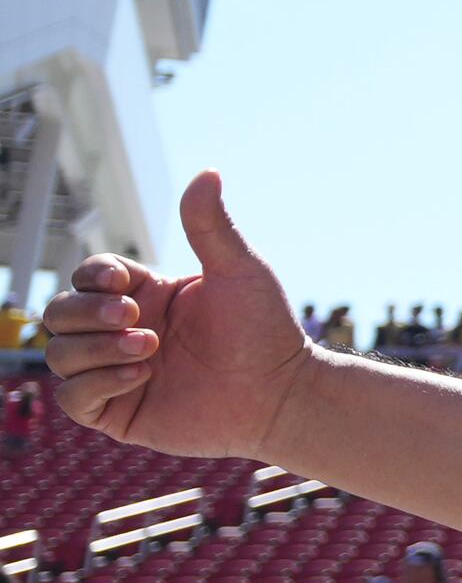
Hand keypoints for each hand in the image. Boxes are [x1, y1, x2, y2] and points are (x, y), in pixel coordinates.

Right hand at [42, 170, 316, 456]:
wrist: (280, 391)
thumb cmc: (265, 329)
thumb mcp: (239, 270)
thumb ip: (211, 226)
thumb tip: (207, 172)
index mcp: (144, 294)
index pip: (87, 276)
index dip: (93, 276)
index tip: (123, 282)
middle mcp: (122, 331)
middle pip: (60, 313)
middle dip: (87, 312)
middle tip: (133, 317)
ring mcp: (115, 370)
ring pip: (59, 353)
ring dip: (96, 348)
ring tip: (151, 348)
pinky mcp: (117, 410)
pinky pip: (72, 398)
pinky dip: (96, 384)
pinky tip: (141, 375)